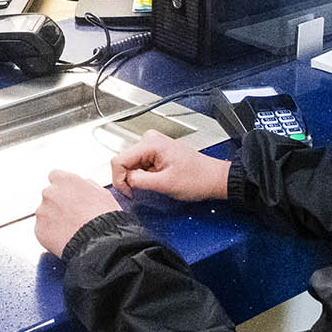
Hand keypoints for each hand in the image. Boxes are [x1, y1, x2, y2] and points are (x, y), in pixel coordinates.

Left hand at [35, 170, 120, 257]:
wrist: (100, 243)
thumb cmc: (105, 218)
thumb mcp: (102, 193)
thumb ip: (87, 185)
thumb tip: (83, 185)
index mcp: (65, 180)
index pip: (55, 176)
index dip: (63, 187)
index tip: (68, 195)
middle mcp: (49, 193)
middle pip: (49, 195)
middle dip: (58, 204)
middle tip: (72, 216)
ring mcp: (42, 212)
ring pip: (45, 213)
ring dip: (54, 219)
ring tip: (71, 230)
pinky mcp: (39, 230)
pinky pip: (43, 230)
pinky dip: (51, 234)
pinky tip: (65, 238)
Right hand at [109, 130, 230, 201]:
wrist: (212, 178)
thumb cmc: (197, 178)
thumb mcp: (165, 184)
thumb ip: (140, 181)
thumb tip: (125, 180)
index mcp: (151, 143)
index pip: (119, 160)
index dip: (119, 179)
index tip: (127, 192)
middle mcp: (149, 140)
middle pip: (124, 161)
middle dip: (129, 179)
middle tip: (143, 190)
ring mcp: (152, 145)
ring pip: (131, 164)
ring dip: (138, 178)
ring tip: (155, 183)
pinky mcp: (155, 152)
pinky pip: (139, 165)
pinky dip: (143, 176)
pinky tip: (157, 179)